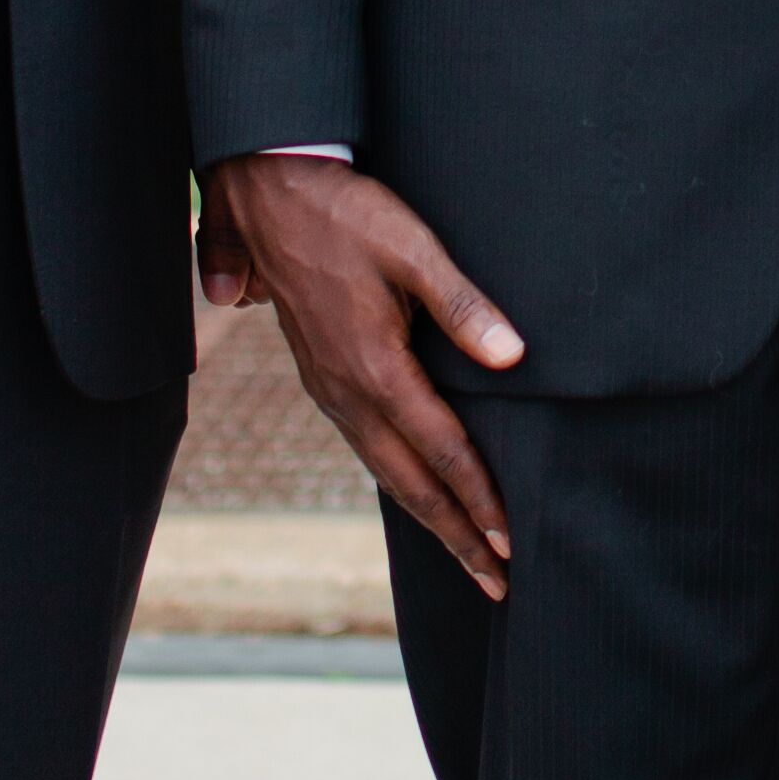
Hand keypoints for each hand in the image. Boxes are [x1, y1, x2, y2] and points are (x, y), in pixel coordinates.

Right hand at [203, 156, 525, 600]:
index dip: (478, 497)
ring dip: (428, 517)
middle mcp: (346, 392)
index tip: (509, 542)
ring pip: (384, 471)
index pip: (440, 449)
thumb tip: (511, 357)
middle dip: (456, 536)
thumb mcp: (412, 246)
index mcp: (373, 366)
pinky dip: (398, 482)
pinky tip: (415, 489)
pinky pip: (365, 447)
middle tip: (497, 584)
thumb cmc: (345, 212)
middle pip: (409, 482)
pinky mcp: (321, 376)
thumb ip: (462, 305)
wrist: (267, 194)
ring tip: (465, 555)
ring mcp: (328, 388)